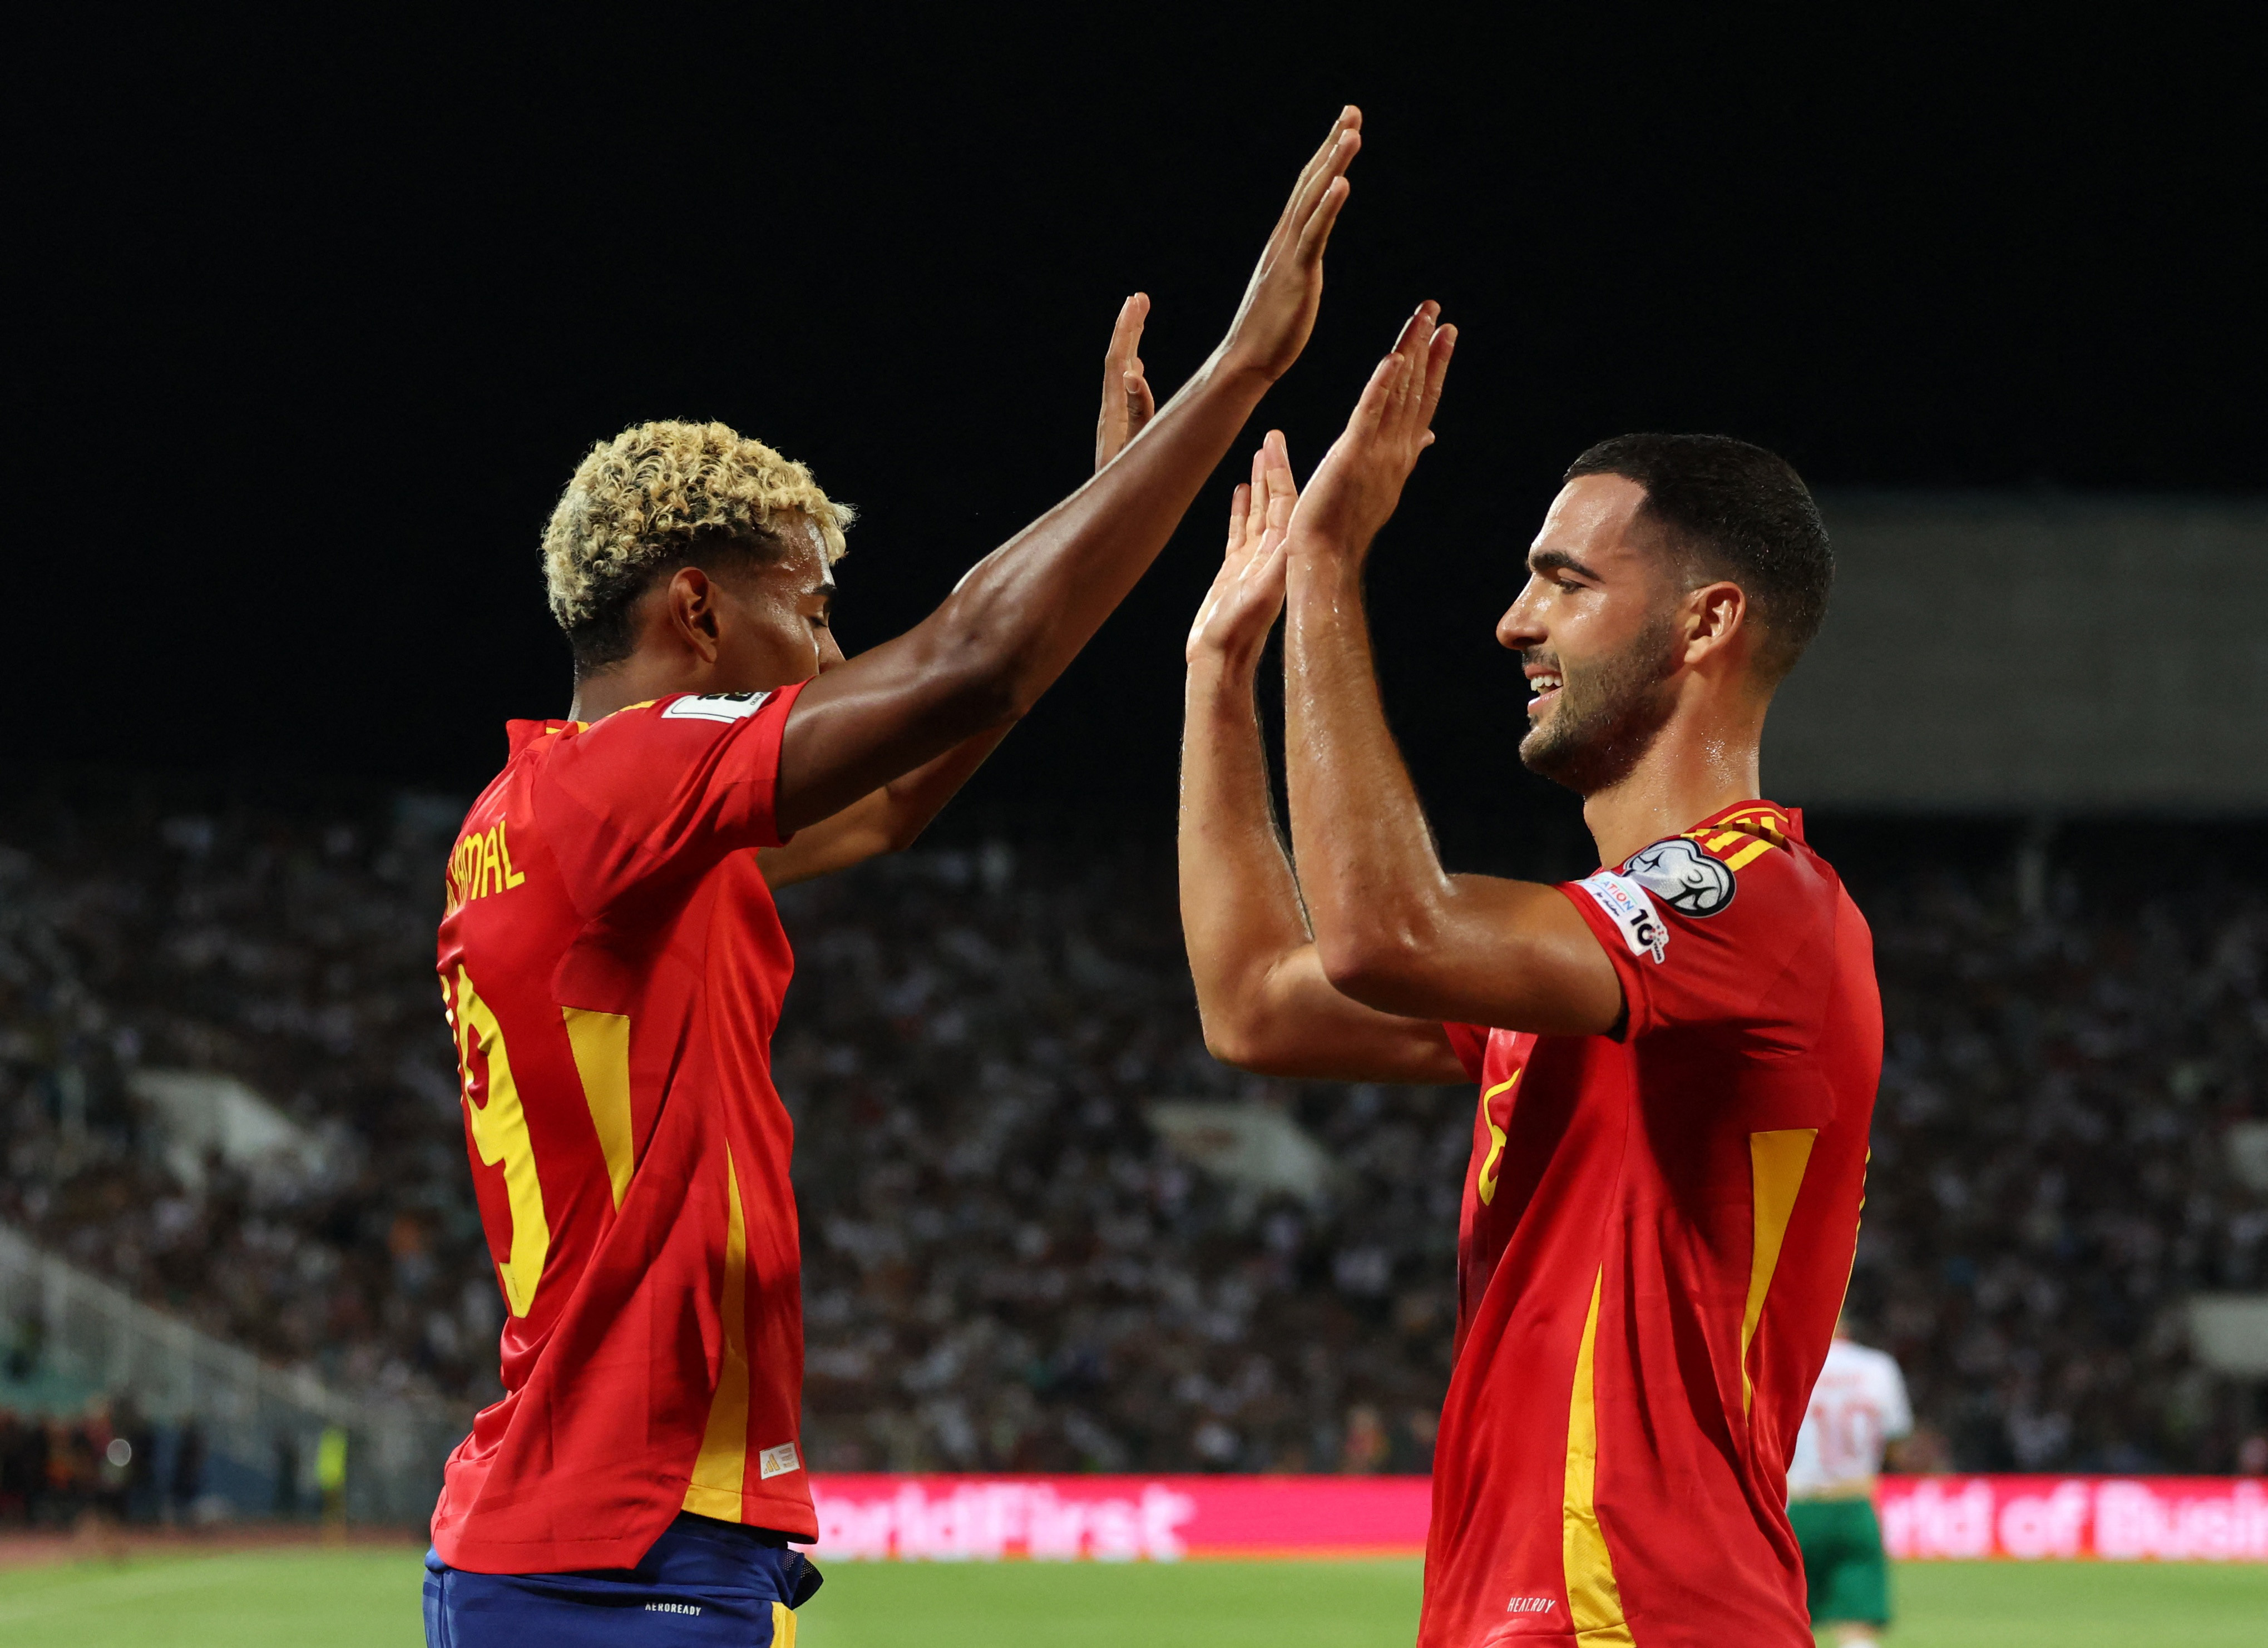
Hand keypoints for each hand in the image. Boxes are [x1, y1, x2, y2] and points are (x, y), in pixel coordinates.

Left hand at [1094, 294, 1155, 470]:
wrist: (1110, 516)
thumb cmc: (1123, 487)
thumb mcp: (1132, 448)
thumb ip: (1136, 412)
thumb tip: (1132, 374)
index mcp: (1113, 412)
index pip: (1118, 361)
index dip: (1127, 329)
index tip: (1137, 300)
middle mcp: (1111, 413)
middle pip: (1118, 361)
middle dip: (1128, 329)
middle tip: (1139, 299)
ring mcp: (1116, 422)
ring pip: (1123, 375)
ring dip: (1131, 345)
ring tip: (1138, 318)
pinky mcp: (1123, 433)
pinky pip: (1128, 395)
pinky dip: (1134, 374)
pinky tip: (1137, 368)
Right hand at [1188, 431, 1297, 667]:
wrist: (1219, 661)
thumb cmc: (1237, 631)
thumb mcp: (1259, 593)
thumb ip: (1274, 565)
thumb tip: (1294, 536)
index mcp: (1280, 555)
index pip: (1286, 502)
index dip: (1281, 470)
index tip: (1276, 441)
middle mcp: (1270, 554)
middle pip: (1275, 501)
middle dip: (1273, 468)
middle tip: (1271, 435)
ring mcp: (1251, 561)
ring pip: (1257, 511)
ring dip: (1259, 483)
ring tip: (1259, 452)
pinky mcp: (1233, 570)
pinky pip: (1238, 530)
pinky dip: (1240, 508)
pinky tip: (1238, 489)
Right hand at [1217, 109, 1361, 384]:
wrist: (1246, 361)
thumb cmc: (1269, 334)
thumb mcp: (1289, 289)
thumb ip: (1298, 266)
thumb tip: (1305, 259)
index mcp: (1285, 242)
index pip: (1308, 189)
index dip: (1327, 156)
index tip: (1345, 127)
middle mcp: (1284, 239)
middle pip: (1311, 182)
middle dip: (1332, 145)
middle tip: (1352, 111)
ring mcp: (1288, 255)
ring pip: (1313, 200)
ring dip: (1333, 164)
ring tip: (1353, 133)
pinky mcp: (1297, 274)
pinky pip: (1314, 235)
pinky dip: (1327, 206)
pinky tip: (1342, 183)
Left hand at [1288, 304, 1455, 560]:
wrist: (1327, 558)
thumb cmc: (1345, 525)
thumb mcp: (1383, 483)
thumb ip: (1405, 453)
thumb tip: (1429, 436)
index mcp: (1400, 455)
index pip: (1422, 403)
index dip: (1434, 367)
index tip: (1444, 337)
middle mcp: (1396, 451)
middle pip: (1416, 390)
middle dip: (1428, 349)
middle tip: (1436, 312)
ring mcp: (1378, 453)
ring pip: (1399, 395)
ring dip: (1410, 353)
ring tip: (1421, 320)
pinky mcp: (1353, 456)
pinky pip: (1370, 415)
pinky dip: (1382, 386)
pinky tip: (1392, 360)